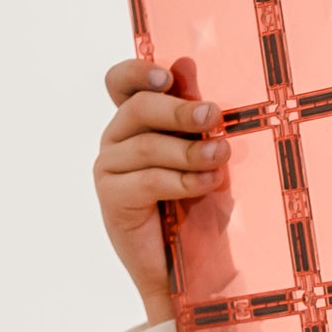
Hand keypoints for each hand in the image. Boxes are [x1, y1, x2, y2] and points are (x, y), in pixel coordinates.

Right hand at [93, 61, 228, 323]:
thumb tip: (186, 62)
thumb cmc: (201, 207)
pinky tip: (208, 184)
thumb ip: (194, 114)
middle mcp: (116, 140)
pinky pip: (147, 180)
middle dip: (178, 111)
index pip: (121, 83)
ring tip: (222, 158)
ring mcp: (109, 170)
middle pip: (136, 109)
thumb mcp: (205, 155)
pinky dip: (182, 180)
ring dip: (190, 151)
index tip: (168, 76)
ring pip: (147, 146)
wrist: (193, 269)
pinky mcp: (112, 200)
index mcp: (136, 122)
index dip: (138, 72)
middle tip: (214, 117)